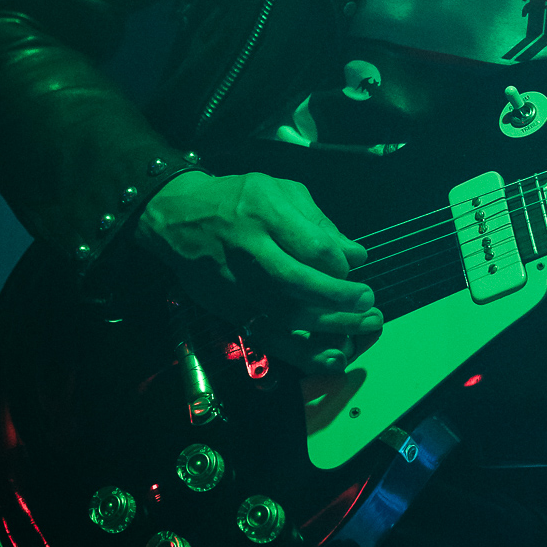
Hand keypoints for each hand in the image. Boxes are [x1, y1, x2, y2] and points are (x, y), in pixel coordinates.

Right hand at [135, 169, 381, 376]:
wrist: (179, 218)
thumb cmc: (238, 200)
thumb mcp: (281, 191)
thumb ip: (320, 222)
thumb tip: (355, 254)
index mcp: (265, 213)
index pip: (313, 247)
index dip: (341, 264)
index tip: (355, 268)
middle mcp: (249, 250)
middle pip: (300, 283)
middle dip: (340, 298)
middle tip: (367, 303)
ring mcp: (236, 284)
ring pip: (285, 314)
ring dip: (327, 327)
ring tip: (358, 328)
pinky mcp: (229, 309)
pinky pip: (268, 336)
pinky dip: (300, 351)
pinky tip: (328, 355)